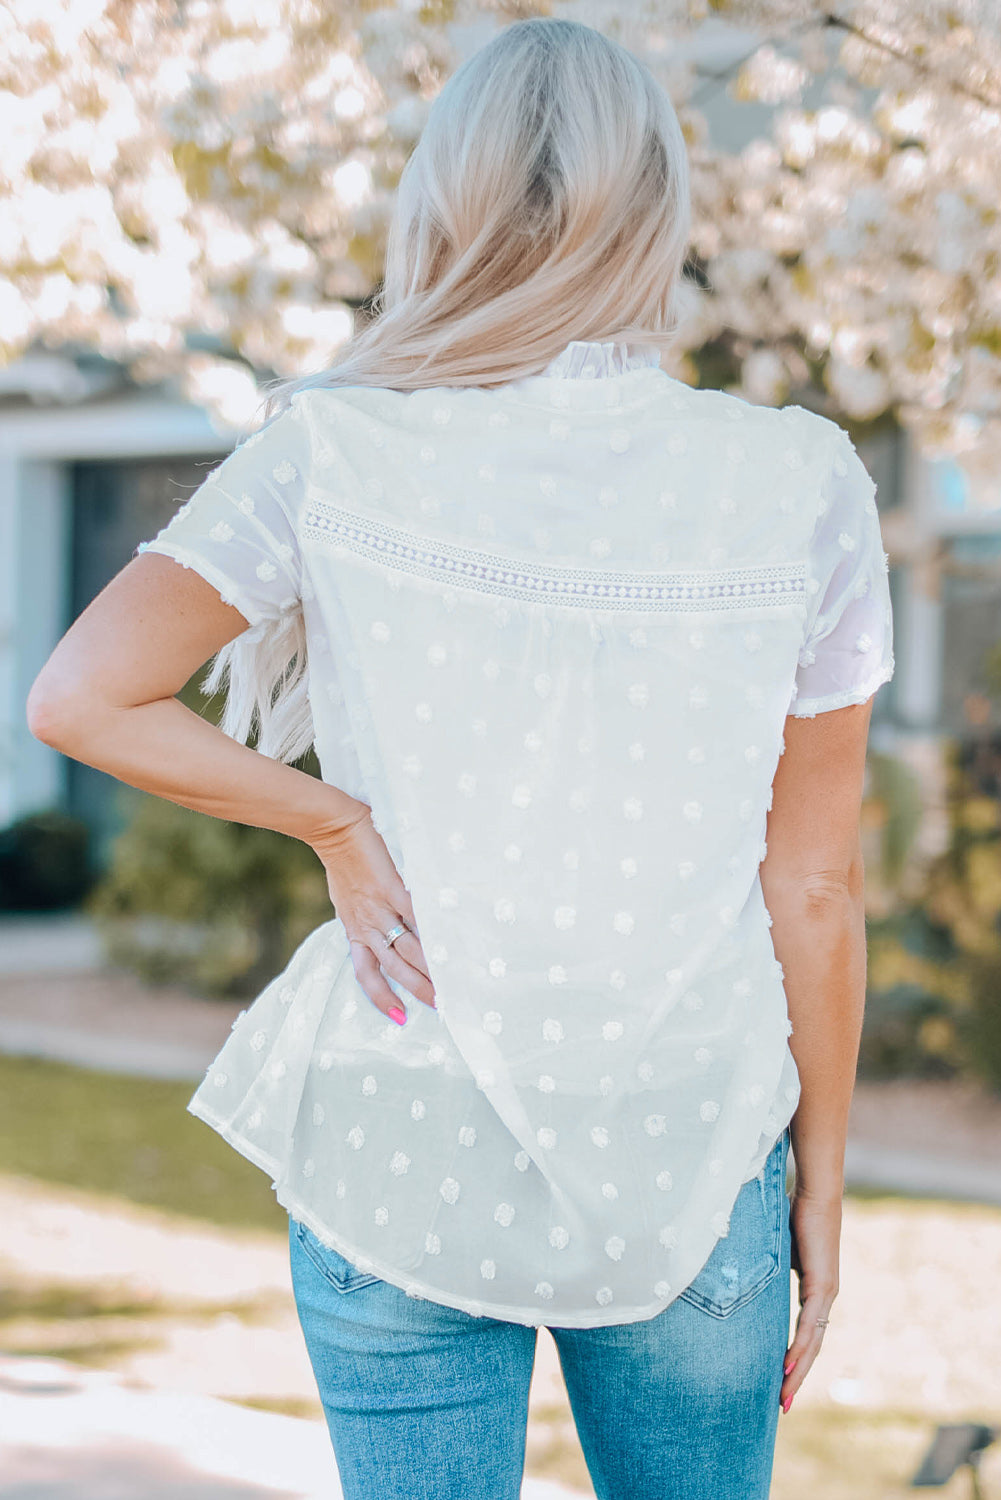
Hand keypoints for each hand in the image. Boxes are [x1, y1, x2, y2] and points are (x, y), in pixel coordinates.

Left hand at [309, 806, 436, 1024]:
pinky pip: (415, 914)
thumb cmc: (341, 863)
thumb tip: (384, 930)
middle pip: (395, 968)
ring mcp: (380, 907)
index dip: (382, 998)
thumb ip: (363, 918)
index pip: (367, 975)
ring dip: (429, 968)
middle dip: (418, 989)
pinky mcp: (392, 886)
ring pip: (407, 948)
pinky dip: (432, 928)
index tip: (400, 1018)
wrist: (332, 829)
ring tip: (449, 984)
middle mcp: (367, 926)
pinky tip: (450, 940)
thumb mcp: (346, 901)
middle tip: (442, 1006)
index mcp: (356, 931)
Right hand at [780, 1188, 840, 1412]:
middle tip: (782, 1406)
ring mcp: (826, 1294)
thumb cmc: (795, 1210)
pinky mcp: (823, 1286)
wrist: (817, 1192)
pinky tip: (789, 1368)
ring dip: (797, 1372)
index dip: (793, 1358)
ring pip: (812, 1343)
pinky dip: (799, 1350)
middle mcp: (824, 1297)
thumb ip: (767, 1264)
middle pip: (811, 1347)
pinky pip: (809, 1326)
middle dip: (796, 1378)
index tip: (779, 1380)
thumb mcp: (776, 1247)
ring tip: (783, 1397)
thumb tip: (740, 1267)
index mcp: (814, 1289)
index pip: (805, 1333)